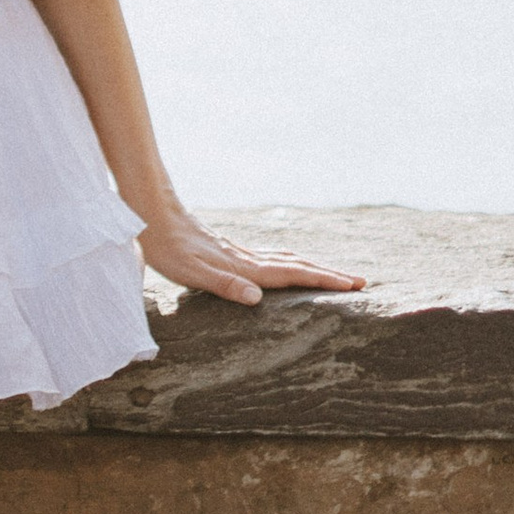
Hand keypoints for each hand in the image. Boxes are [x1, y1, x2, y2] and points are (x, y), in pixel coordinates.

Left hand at [136, 211, 365, 309]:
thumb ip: (224, 285)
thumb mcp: (190, 274)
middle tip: (360, 282)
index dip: (323, 281)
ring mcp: (240, 252)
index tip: (352, 286)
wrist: (152, 215)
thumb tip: (256, 299)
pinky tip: (288, 265)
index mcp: (244, 267)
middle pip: (297, 265)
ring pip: (287, 259)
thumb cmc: (167, 249)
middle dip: (329, 274)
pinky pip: (271, 258)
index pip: (292, 275)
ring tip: (334, 275)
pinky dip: (292, 263)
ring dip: (313, 267)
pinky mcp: (229, 250)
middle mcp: (247, 258)